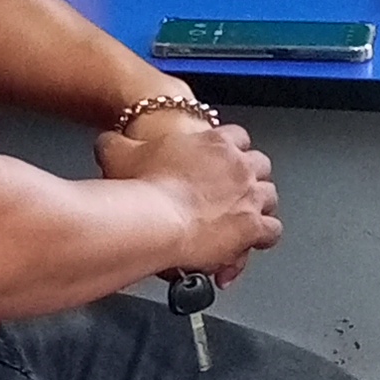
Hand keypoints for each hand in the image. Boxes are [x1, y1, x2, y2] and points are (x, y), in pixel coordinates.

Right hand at [95, 108, 280, 267]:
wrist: (155, 218)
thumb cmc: (141, 189)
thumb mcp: (119, 153)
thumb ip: (116, 144)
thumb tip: (108, 142)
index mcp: (214, 142)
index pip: (237, 136)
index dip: (231, 149)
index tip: (223, 160)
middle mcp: (238, 166)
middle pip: (260, 165)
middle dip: (250, 177)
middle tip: (236, 191)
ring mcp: (249, 196)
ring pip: (270, 196)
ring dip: (259, 206)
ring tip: (245, 216)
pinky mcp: (252, 227)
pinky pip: (271, 230)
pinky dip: (263, 237)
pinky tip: (251, 242)